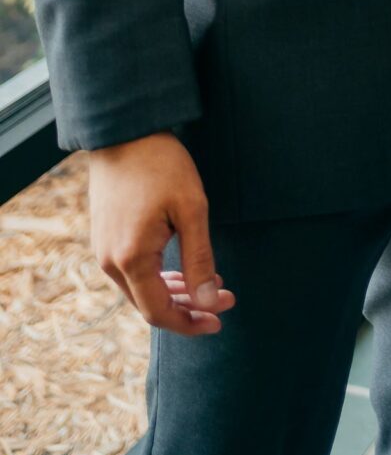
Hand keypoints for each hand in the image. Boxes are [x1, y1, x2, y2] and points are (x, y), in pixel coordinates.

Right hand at [88, 132, 235, 335]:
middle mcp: (110, 262)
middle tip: (223, 299)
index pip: (159, 313)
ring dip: (174, 293)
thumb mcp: (191, 209)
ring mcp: (103, 251)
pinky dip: (157, 277)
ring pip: (140, 290)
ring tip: (208, 286)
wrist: (124, 132)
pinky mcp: (104, 238)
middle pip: (149, 306)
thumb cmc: (161, 165)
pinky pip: (131, 272)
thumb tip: (207, 302)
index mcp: (131, 259)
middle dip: (188, 308)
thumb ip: (199, 259)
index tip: (220, 318)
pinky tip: (180, 271)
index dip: (190, 322)